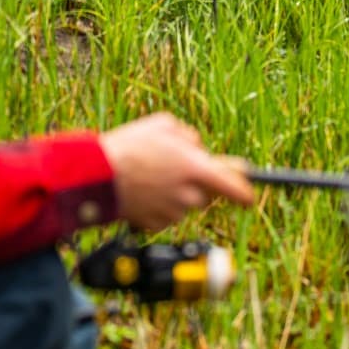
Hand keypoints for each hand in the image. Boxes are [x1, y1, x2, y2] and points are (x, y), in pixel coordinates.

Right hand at [101, 112, 253, 231]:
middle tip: (177, 169)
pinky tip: (143, 190)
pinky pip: (166, 215)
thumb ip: (189, 136)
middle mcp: (189, 195)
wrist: (100, 174)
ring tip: (151, 175)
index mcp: (196, 169)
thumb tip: (198, 148)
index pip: (234, 188)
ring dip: (176, 193)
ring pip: (185, 205)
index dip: (245, 192)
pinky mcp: (157, 225)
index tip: (249, 196)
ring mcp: (173, 213)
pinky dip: (159, 205)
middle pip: (207, 196)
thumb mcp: (164, 124)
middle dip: (198, 184)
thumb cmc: (131, 145)